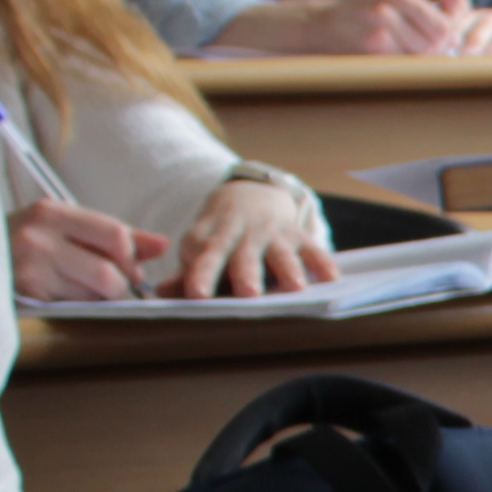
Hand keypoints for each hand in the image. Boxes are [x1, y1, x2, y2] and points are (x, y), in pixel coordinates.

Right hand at [10, 198, 162, 302]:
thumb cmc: (26, 241)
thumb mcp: (65, 227)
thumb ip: (114, 235)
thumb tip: (163, 245)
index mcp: (52, 213)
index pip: (115, 236)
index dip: (131, 258)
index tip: (131, 268)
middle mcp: (38, 239)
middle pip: (107, 274)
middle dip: (117, 286)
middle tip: (110, 286)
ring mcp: (29, 270)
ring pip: (91, 296)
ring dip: (95, 299)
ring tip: (78, 288)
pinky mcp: (24, 296)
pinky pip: (70, 308)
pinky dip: (76, 306)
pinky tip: (60, 296)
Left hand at [165, 177, 338, 298]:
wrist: (251, 196)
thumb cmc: (220, 238)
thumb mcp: (200, 248)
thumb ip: (185, 274)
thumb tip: (160, 295)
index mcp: (208, 239)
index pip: (204, 257)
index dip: (201, 274)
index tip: (197, 295)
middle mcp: (240, 234)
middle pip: (241, 254)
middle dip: (245, 272)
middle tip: (248, 293)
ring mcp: (271, 233)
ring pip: (279, 252)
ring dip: (287, 268)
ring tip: (295, 287)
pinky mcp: (298, 235)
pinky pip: (313, 249)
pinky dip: (323, 262)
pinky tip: (331, 279)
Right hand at [299, 0, 469, 54]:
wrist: (327, 24)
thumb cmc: (373, 16)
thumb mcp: (404, 2)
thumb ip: (435, 11)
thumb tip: (458, 38)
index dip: (457, 19)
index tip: (445, 30)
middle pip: (445, 24)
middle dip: (441, 42)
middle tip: (427, 46)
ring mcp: (382, 3)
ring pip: (431, 39)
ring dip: (422, 51)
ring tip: (405, 46)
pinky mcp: (374, 27)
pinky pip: (408, 50)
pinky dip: (404, 55)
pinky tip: (388, 48)